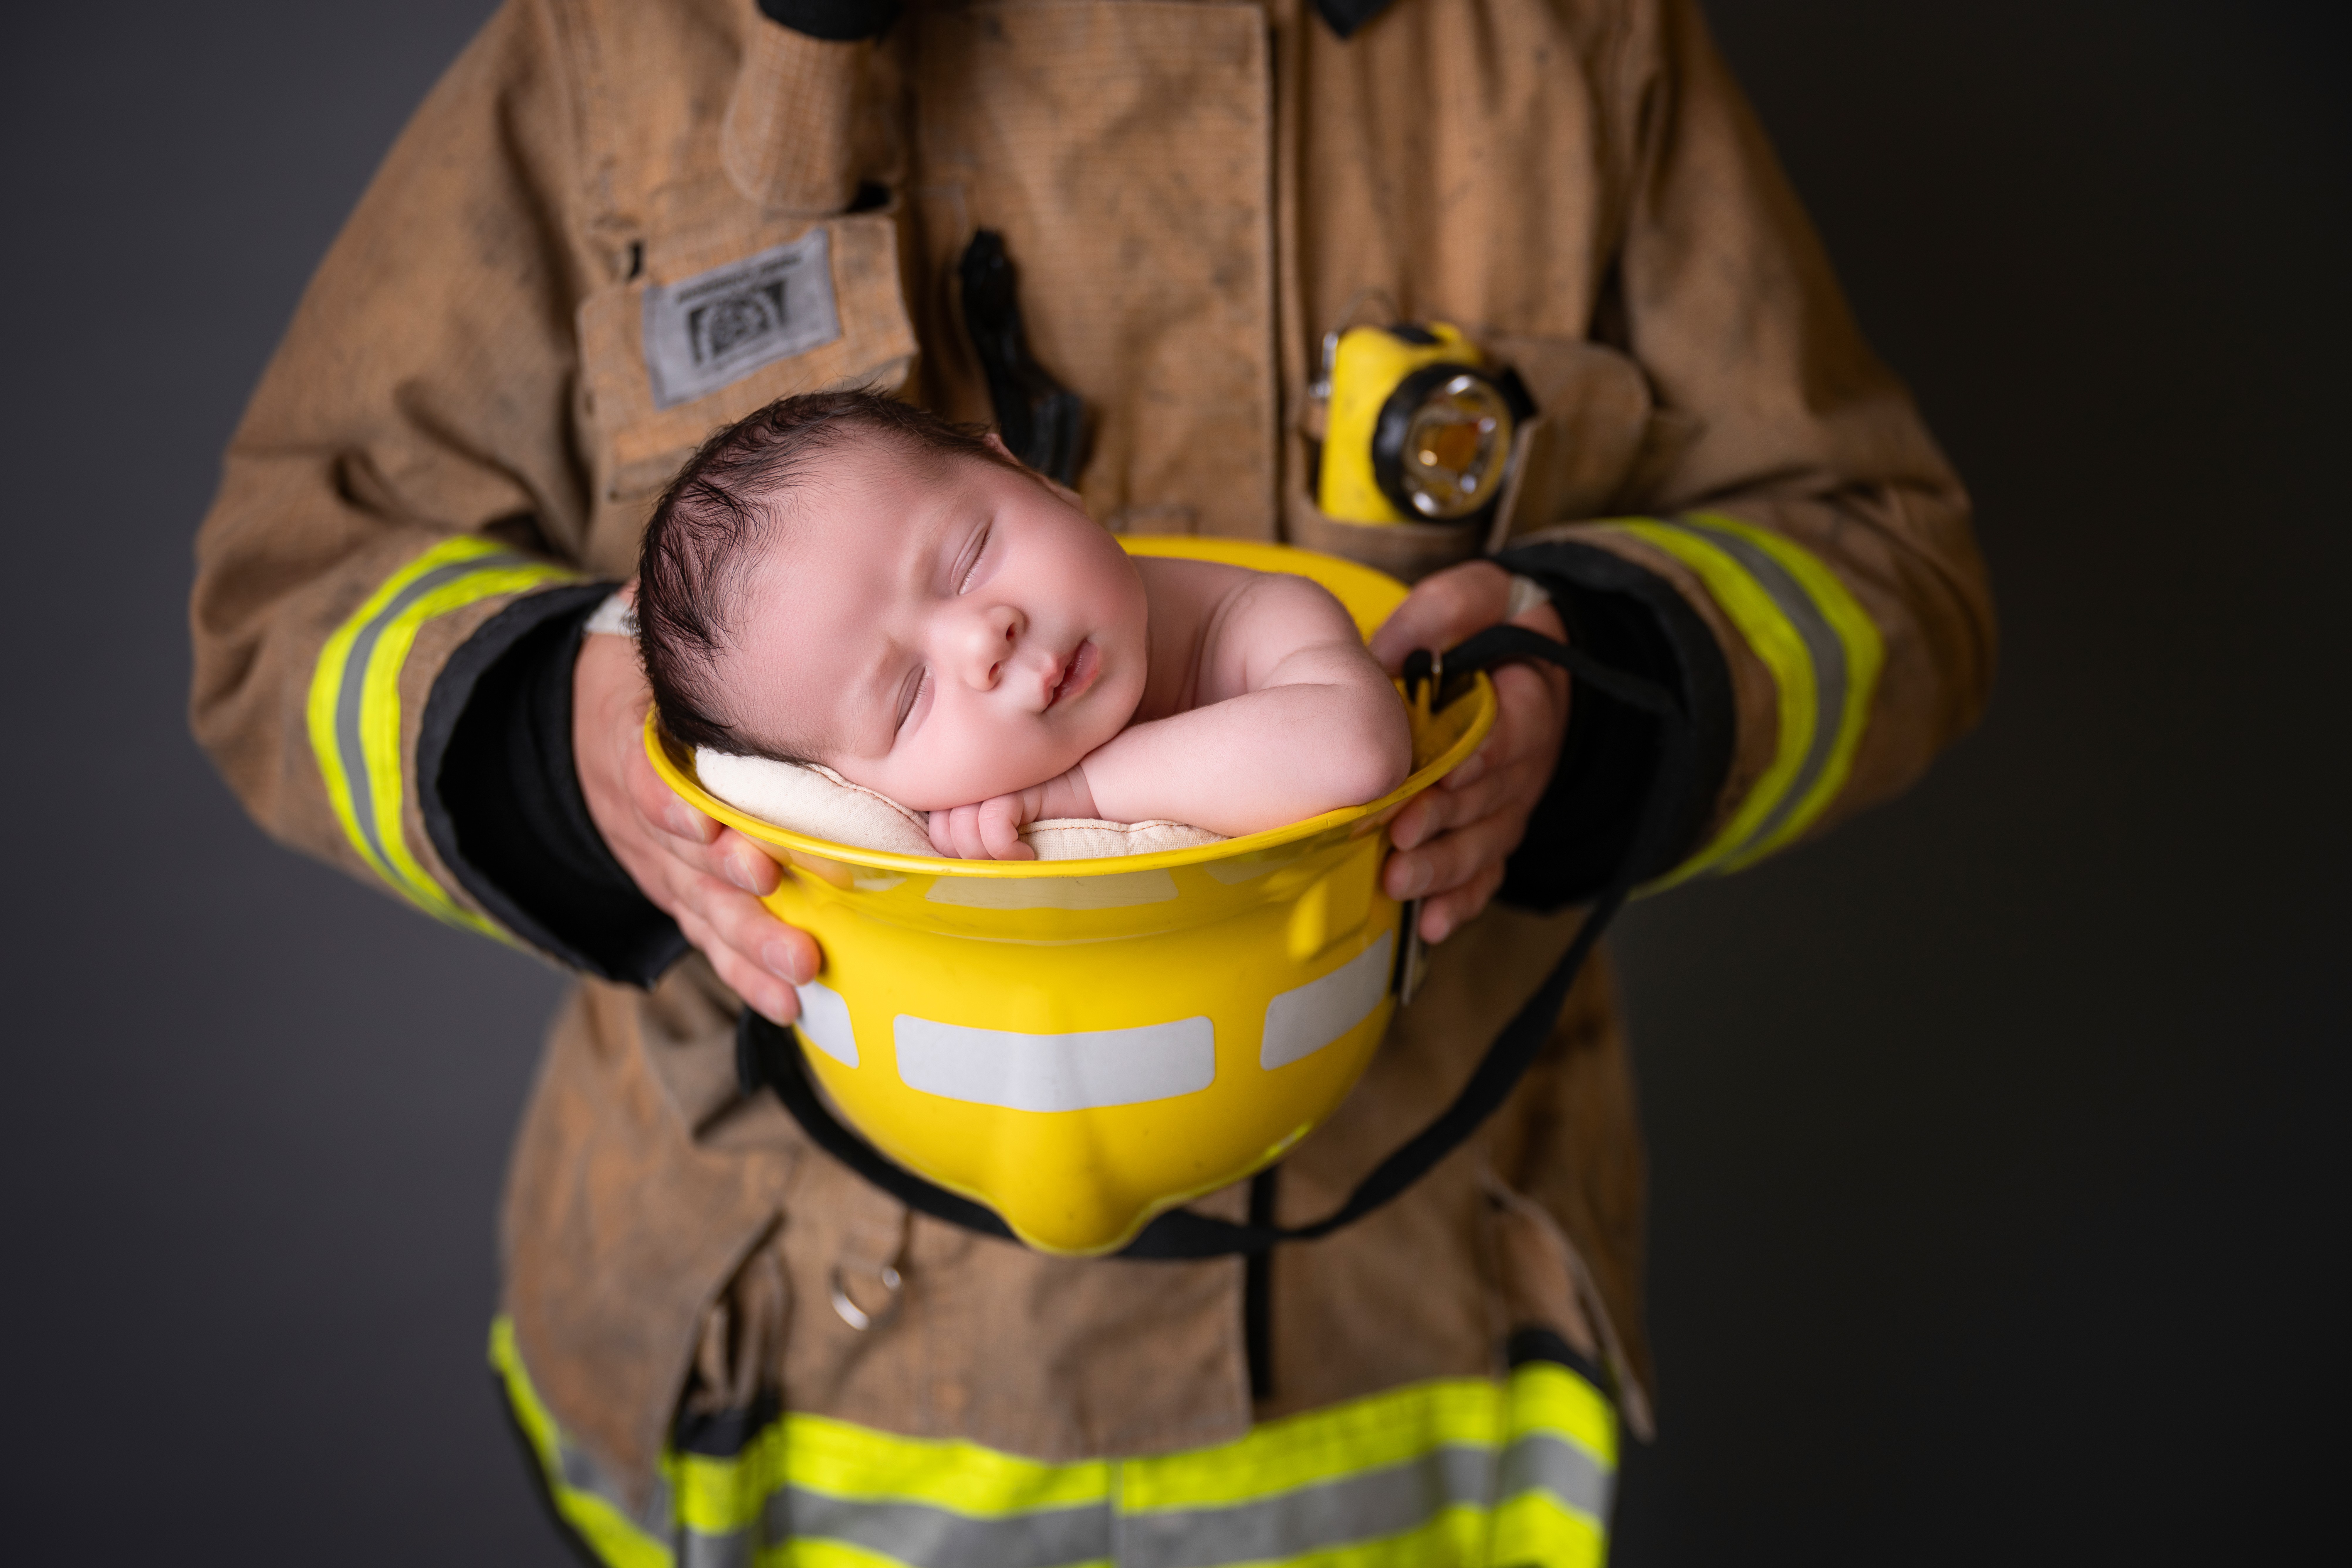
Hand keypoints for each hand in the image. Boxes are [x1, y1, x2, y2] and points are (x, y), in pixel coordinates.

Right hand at [572, 614, 819, 1023]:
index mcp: (636, 746)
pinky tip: (785, 1005)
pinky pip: (710, 940)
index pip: (650, 785)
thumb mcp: (643, 638)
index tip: (715, 830)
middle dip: (733, 890)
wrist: (594, 720)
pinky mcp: (682, 896)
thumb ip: (673, 623)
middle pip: (687, 863)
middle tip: (778, 900)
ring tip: (801, 974)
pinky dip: (743, 975)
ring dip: (750, 945)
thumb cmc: (650, 673)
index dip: (678, 813)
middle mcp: (649, 818)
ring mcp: (665, 866)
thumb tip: (708, 576)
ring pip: (705, 912)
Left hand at [925, 767, 1094, 859]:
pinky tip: (1029, 853)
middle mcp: (971, 782)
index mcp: (963, 789)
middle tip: (1003, 864)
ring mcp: (991, 780)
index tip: (988, 862)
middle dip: (972, 861)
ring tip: (1017, 859)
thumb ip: (973, 835)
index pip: (935, 831)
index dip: (957, 855)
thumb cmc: (1052, 811)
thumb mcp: (1006, 828)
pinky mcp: (1015, 785)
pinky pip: (992, 826)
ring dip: (991, 860)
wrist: (1098, 781)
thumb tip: (952, 870)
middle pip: (942, 835)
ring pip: (963, 833)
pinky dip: (1009, 851)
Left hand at [1367, 561, 1571, 944]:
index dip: (1484, 753)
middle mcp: (1526, 761)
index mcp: (1530, 699)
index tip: (1448, 770)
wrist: (1524, 659)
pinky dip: (1461, 902)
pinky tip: (1430, 926)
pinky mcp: (1493, 832)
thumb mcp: (1477, 595)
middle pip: (1491, 797)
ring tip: (1399, 881)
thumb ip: (1444, 611)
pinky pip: (1485, 875)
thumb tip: (1391, 652)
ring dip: (1445, 867)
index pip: (1515, 731)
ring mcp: (1510, 803)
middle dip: (1446, 819)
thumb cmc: (1490, 625)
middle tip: (1401, 834)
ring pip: (1485, 843)